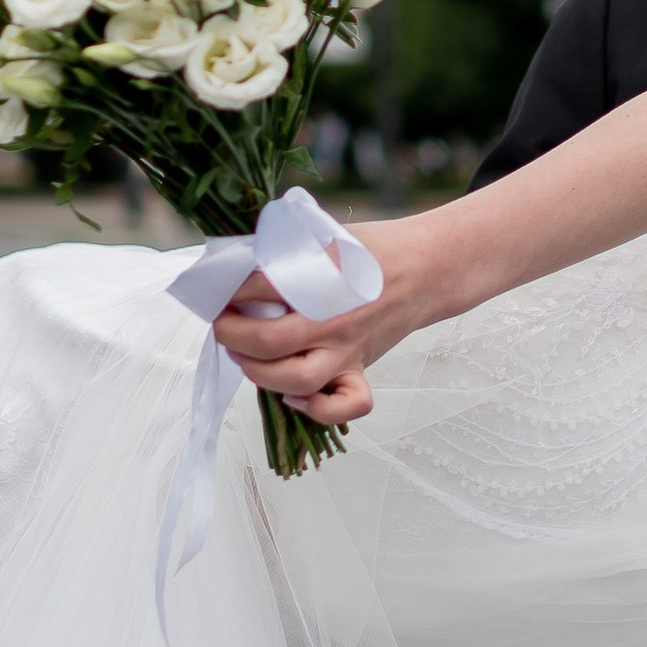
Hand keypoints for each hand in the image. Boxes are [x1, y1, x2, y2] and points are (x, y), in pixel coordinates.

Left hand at [212, 211, 467, 426]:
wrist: (426, 268)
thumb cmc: (374, 250)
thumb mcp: (327, 235)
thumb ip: (289, 250)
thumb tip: (241, 264)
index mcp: (324, 278)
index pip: (260, 287)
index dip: (230, 290)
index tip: (219, 289)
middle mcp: (335, 320)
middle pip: (269, 342)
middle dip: (232, 334)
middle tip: (222, 324)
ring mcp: (349, 350)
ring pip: (298, 380)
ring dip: (259, 373)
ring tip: (244, 356)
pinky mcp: (361, 369)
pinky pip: (346, 406)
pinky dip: (317, 410)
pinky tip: (294, 398)